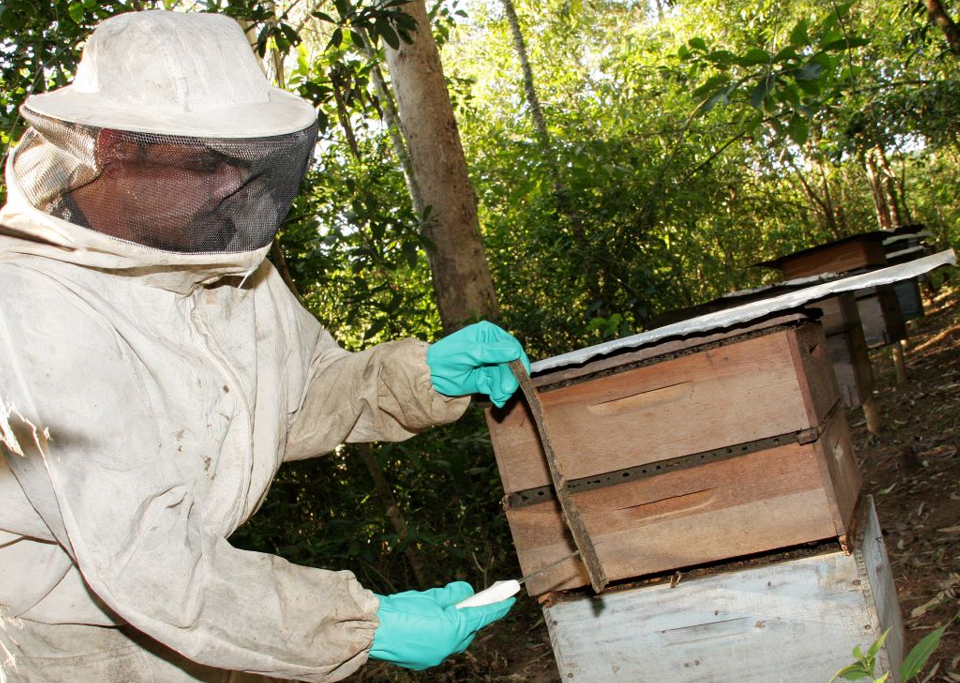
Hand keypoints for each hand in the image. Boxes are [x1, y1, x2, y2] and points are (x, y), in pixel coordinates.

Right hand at [369, 582, 514, 669]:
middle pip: (467, 631)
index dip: (497, 607)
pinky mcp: (422, 661)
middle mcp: (447, 647)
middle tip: (470, 603)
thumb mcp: (431, 597)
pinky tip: (428, 626)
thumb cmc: (401, 611)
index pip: (482, 616)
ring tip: (443, 613)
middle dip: (470, 618)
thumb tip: (466, 592)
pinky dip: (438, 636)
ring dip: (453, 628)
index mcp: (453, 629)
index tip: (510, 599)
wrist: (372, 630)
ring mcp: (435, 657)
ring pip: (453, 641)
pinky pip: (438, 647)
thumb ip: (453, 594)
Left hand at [426, 321, 530, 407]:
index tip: (520, 374)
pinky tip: (497, 400)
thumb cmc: (445, 358)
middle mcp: (492, 347)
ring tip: (499, 397)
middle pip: (511, 363)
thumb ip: (490, 352)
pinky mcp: (487, 378)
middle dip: (510, 378)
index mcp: (488, 333)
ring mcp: (490, 364)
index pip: (511, 345)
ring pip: (507, 377)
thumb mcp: (467, 353)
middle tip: (507, 390)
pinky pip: (499, 386)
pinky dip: (500, 394)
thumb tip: (514, 351)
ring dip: (505, 388)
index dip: (518, 360)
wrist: (430, 377)